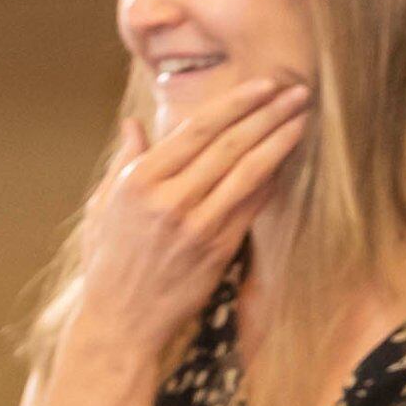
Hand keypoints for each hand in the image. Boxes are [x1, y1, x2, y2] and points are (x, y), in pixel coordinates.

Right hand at [67, 76, 308, 366]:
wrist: (120, 320)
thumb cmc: (108, 261)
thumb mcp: (103, 206)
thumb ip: (124, 162)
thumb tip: (134, 125)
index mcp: (138, 182)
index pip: (196, 130)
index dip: (235, 104)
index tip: (263, 85)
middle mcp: (169, 199)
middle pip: (229, 145)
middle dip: (267, 113)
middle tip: (298, 90)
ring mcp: (196, 225)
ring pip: (248, 171)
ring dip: (280, 140)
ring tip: (302, 117)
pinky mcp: (218, 248)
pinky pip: (252, 205)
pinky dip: (272, 179)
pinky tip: (288, 160)